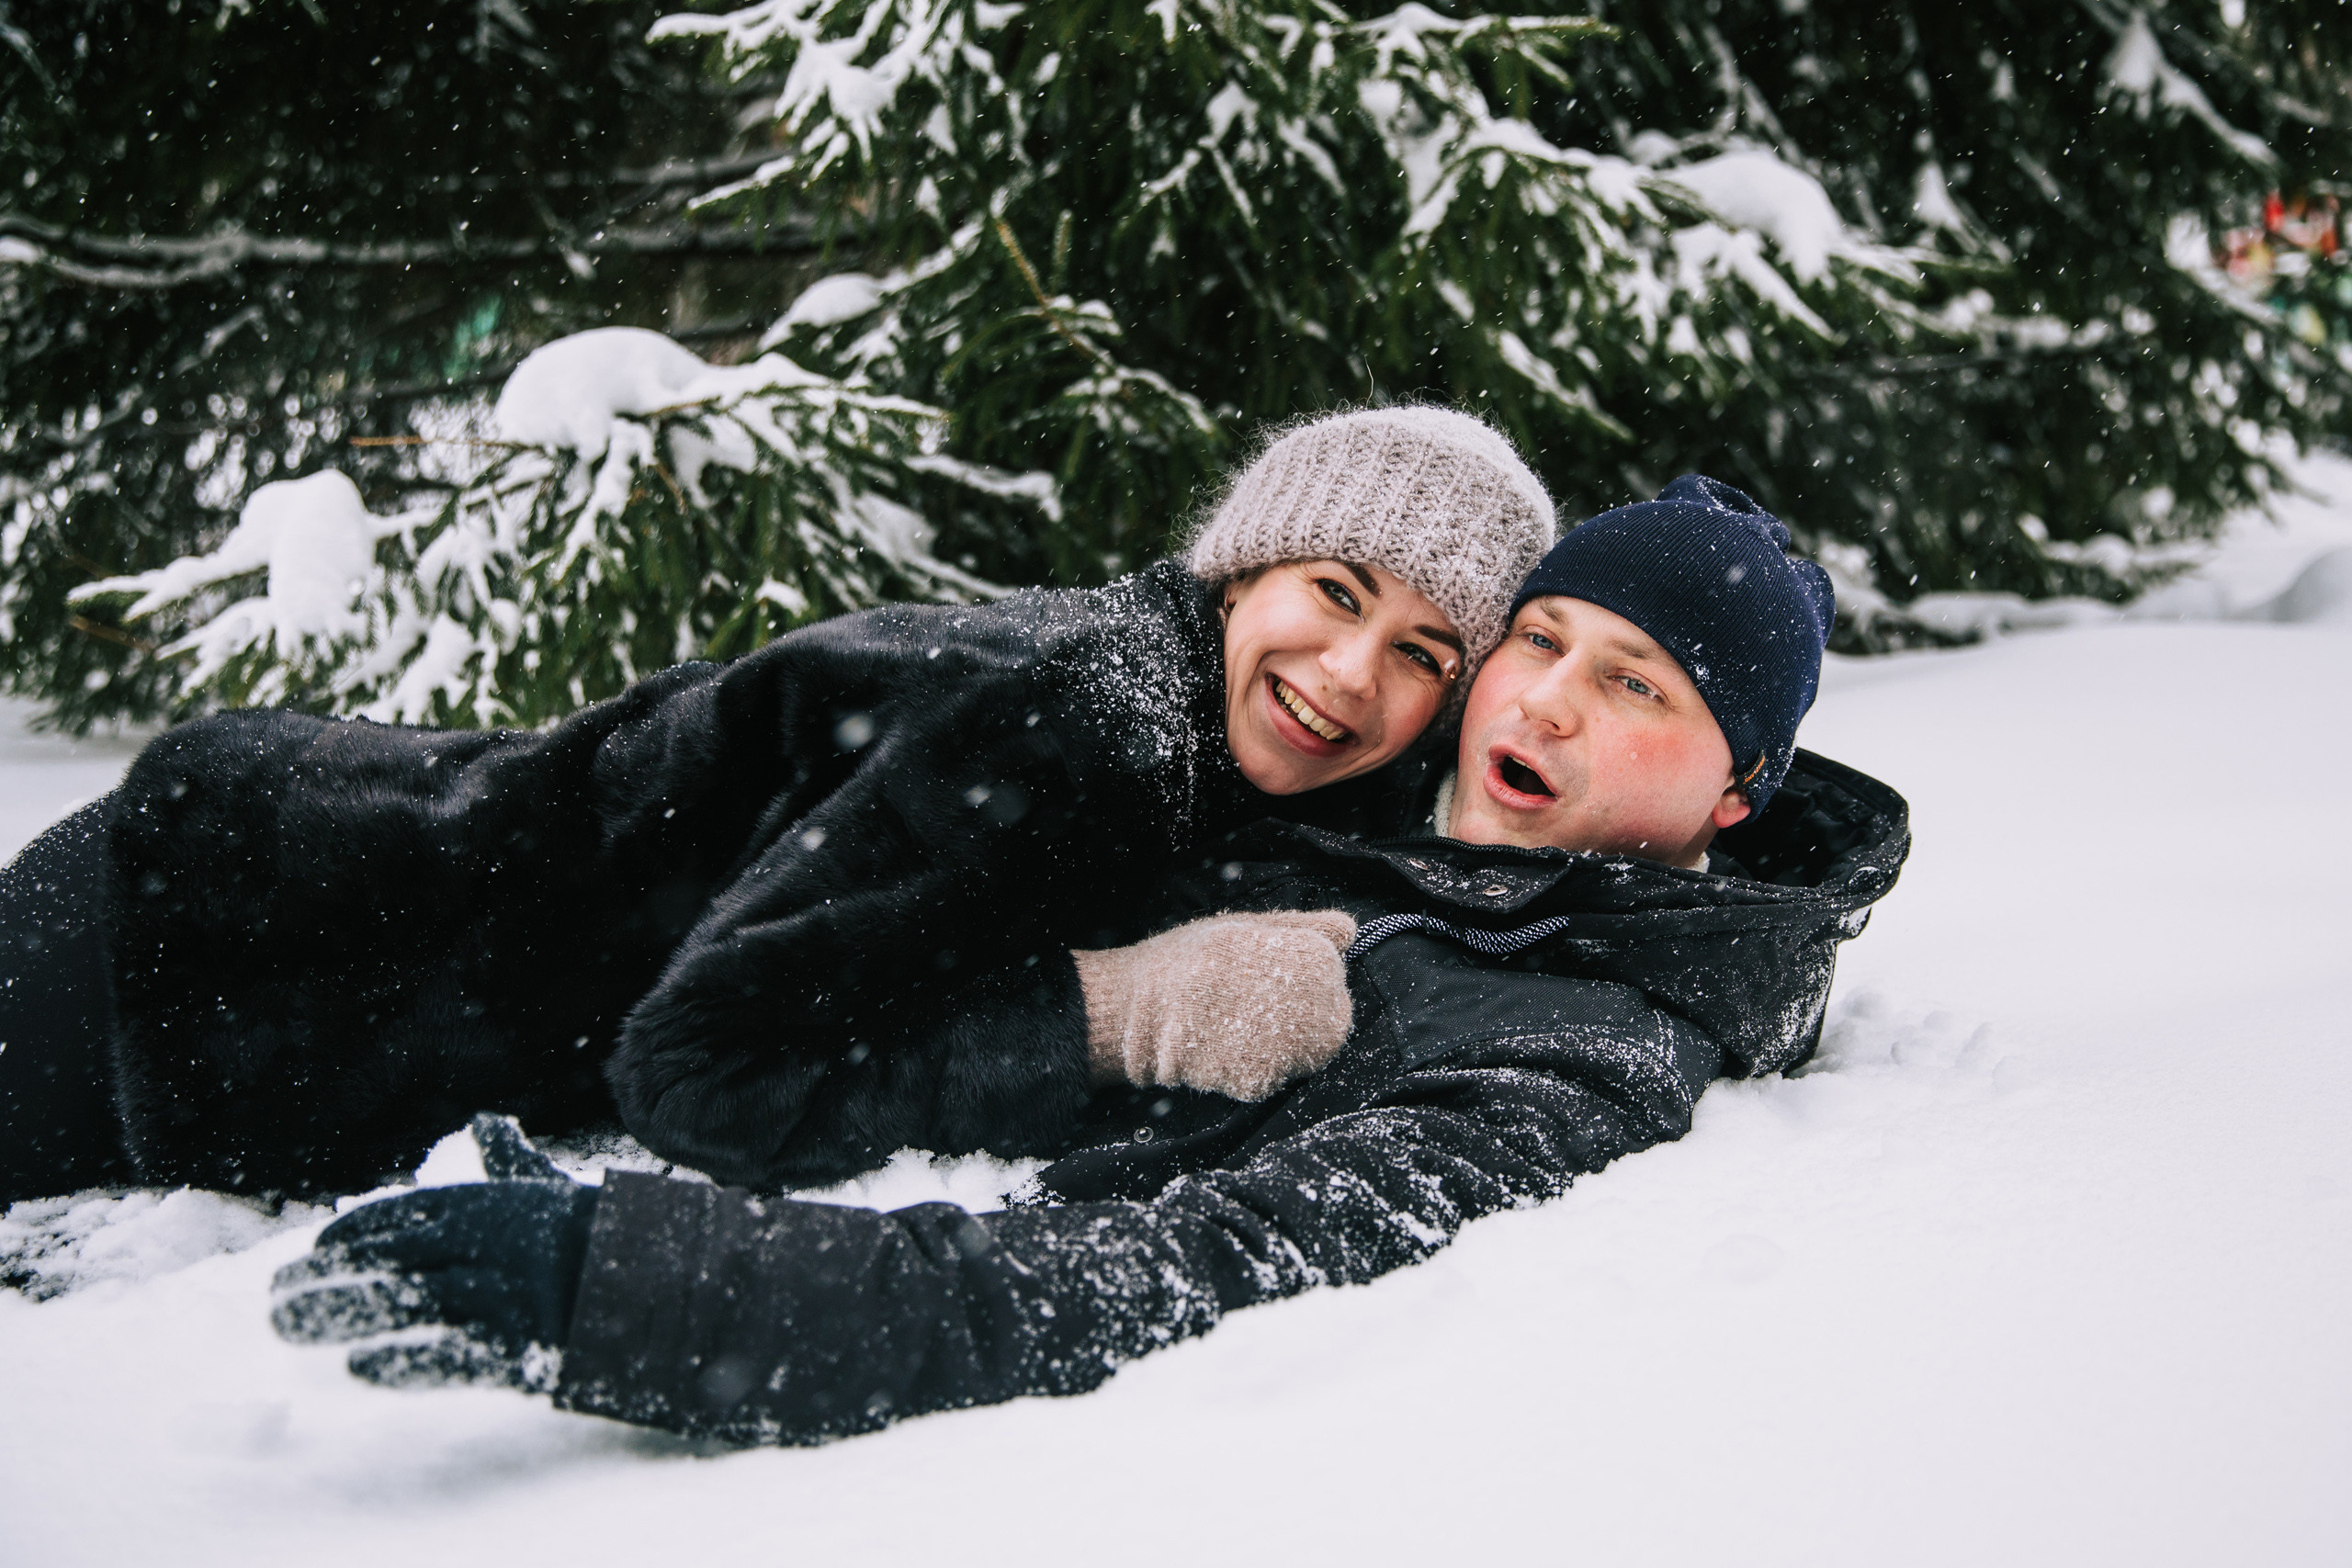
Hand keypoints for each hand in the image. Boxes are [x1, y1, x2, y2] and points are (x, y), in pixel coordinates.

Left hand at [270, 1115, 597, 1391]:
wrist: (674, 1288)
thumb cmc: (605, 1237)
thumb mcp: (556, 1193)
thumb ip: (512, 1164)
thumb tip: (486, 1121)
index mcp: (502, 1205)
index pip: (414, 1214)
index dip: (361, 1231)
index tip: (316, 1249)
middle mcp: (502, 1243)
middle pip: (400, 1255)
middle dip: (333, 1273)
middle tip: (276, 1295)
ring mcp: (514, 1295)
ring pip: (415, 1301)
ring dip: (345, 1313)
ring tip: (289, 1327)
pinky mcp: (530, 1347)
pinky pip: (459, 1355)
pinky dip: (409, 1361)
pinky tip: (362, 1366)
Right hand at [1073, 910, 1357, 1100]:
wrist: (1130, 1010)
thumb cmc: (1185, 962)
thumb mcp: (1242, 929)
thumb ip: (1301, 929)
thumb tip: (1351, 931)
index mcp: (1294, 953)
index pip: (1332, 975)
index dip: (1309, 981)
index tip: (1274, 980)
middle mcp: (1295, 997)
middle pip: (1330, 1023)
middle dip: (1302, 1020)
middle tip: (1254, 1011)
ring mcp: (1279, 1042)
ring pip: (1306, 1054)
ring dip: (1280, 1046)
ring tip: (1233, 1027)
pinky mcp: (1258, 1078)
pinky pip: (1275, 1077)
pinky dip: (1255, 1068)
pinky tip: (1223, 1048)